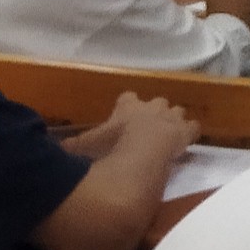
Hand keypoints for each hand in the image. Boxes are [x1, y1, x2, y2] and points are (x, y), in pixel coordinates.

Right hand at [67, 94, 199, 163]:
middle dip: (154, 112)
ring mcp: (171, 117)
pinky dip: (190, 133)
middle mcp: (151, 107)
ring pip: (177, 112)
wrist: (143, 151)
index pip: (127, 98)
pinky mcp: (185, 131)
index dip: (127, 106)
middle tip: (148, 128)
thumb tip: (57, 149)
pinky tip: (187, 141)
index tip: (124, 114)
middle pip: (157, 102)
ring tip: (170, 134)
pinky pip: (192, 127)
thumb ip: (73, 146)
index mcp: (128, 106)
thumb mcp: (87, 146)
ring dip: (173, 121)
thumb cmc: (113, 145)